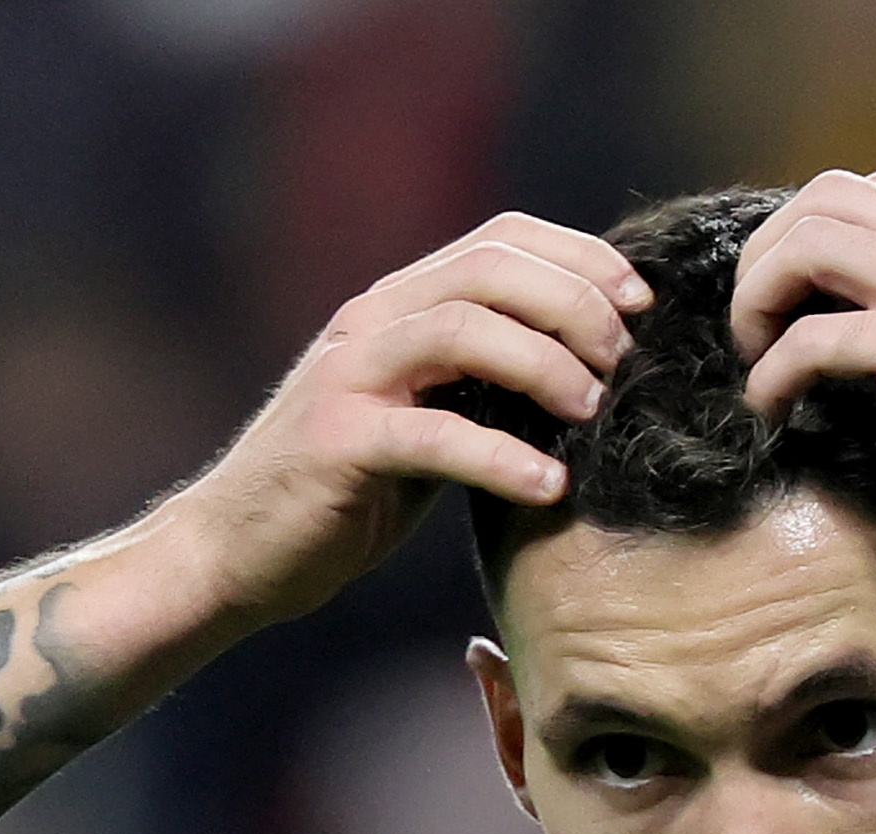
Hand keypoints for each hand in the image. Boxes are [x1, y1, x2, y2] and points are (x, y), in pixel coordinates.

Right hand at [172, 214, 651, 628]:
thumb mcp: (425, 420)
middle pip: (490, 269)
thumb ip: (482, 386)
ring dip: (545, 364)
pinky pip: (434, 436)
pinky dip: (501, 458)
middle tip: (622, 362)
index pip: (500, 239)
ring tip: (592, 411)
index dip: (581, 257)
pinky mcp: (338, 444)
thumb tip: (590, 377)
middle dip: (574, 305)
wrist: (235, 552)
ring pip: (463, 330)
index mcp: (398, 307)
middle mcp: (372, 323)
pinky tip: (548, 486)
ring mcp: (350, 378)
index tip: (640, 303)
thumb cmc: (345, 494)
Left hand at [730, 169, 875, 528]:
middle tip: (756, 322)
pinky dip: (774, 371)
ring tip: (756, 356)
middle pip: (821, 200)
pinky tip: (772, 405)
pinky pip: (813, 340)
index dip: (811, 234)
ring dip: (758, 300)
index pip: (869, 189)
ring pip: (804, 246)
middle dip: (767, 257)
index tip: (796, 295)